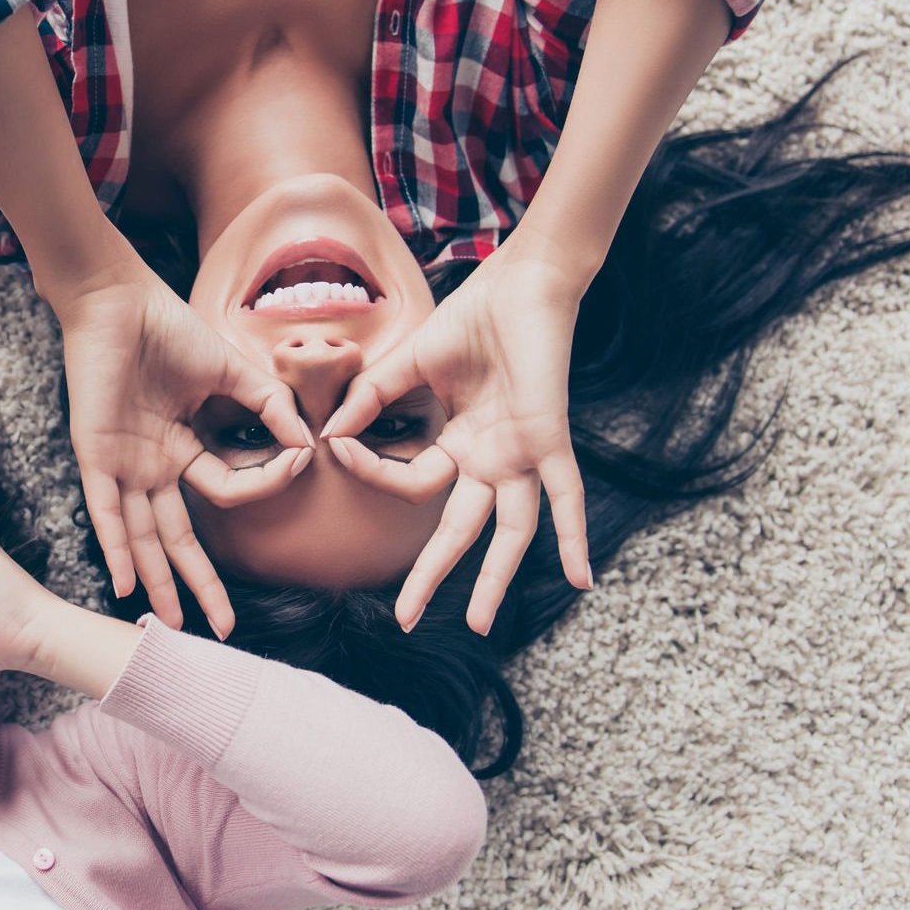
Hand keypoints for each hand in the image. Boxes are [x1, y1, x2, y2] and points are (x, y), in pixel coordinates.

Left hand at [56, 274, 313, 635]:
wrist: (116, 299)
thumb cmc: (166, 326)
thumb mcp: (228, 370)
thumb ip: (267, 404)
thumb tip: (309, 440)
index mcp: (182, 446)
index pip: (226, 488)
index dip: (263, 482)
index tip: (298, 462)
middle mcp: (152, 465)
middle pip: (178, 539)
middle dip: (200, 584)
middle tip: (223, 627)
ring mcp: (123, 464)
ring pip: (143, 537)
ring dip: (158, 581)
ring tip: (173, 625)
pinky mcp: (95, 454)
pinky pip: (104, 511)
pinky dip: (115, 548)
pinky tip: (125, 584)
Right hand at [320, 240, 595, 633]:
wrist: (521, 284)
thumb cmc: (473, 317)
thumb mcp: (411, 363)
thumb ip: (374, 397)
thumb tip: (329, 432)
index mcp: (459, 444)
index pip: (411, 481)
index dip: (371, 469)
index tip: (335, 446)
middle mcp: (490, 460)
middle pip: (459, 532)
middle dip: (432, 576)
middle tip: (407, 619)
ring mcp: (521, 455)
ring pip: (510, 532)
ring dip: (495, 580)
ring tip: (478, 624)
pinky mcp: (548, 440)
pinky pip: (566, 498)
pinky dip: (573, 537)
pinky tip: (581, 580)